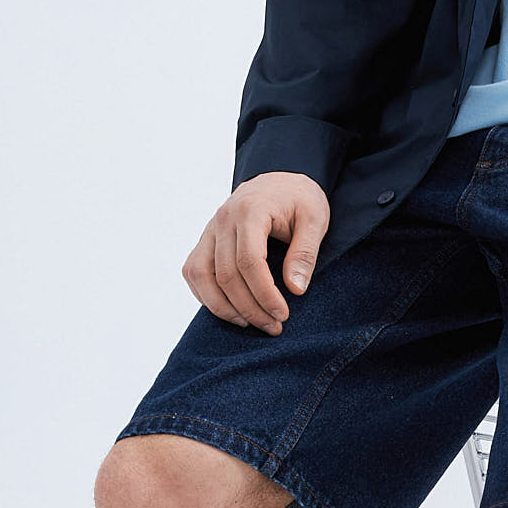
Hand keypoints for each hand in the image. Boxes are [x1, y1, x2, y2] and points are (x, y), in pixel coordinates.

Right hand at [183, 172, 329, 332]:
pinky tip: (229, 310)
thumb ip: (305, 253)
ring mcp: (209, 230)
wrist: (278, 180)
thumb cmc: (299, 199)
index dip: (264, 294)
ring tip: (250, 323)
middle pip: (226, 274)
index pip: (249, 261)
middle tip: (274, 326)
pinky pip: (193, 271)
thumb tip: (295, 289)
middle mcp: (223, 220)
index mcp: (250, 211)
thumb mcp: (314, 220)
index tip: (282, 314)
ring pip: (201, 276)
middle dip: (249, 308)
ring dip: (223, 307)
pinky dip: (205, 295)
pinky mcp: (204, 240)